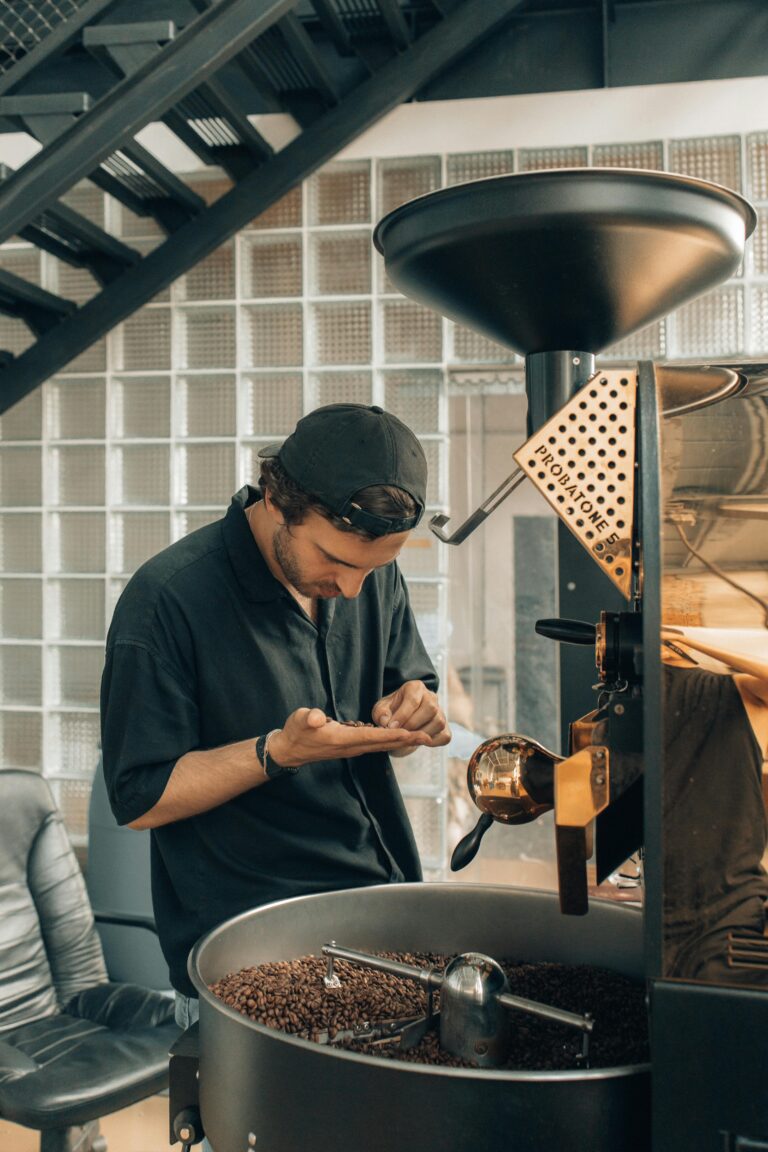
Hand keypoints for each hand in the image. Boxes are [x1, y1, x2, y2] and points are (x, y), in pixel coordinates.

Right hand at [268, 707, 429, 767]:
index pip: (373, 736)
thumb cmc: (296, 732)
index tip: (413, 734)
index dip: (394, 735)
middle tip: (428, 736)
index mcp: (342, 739)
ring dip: (401, 741)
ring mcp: (351, 748)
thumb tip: (317, 718)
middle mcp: (351, 746)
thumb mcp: (300, 720)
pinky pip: (375, 744)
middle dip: (406, 740)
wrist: (289, 749)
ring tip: (420, 737)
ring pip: (381, 745)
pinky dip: (390, 741)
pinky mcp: (350, 745)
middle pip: (384, 744)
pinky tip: (399, 737)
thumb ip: (309, 718)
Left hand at [372, 681, 450, 746]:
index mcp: (415, 687)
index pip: (413, 699)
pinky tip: (418, 741)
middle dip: (413, 724)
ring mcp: (441, 712)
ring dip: (421, 734)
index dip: (402, 715)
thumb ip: (381, 714)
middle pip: (431, 708)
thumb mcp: (381, 709)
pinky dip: (432, 742)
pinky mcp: (445, 728)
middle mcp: (431, 697)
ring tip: (407, 737)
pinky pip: (444, 736)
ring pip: (439, 722)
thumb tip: (386, 721)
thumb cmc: (391, 711)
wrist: (401, 721)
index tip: (391, 726)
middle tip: (400, 733)